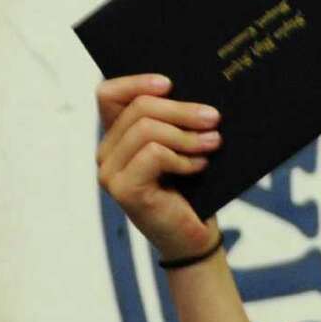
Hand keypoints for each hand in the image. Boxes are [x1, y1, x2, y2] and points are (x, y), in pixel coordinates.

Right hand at [96, 73, 222, 261]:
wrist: (195, 239)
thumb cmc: (190, 192)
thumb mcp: (180, 148)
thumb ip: (172, 121)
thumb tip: (191, 89)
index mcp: (116, 138)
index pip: (109, 94)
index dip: (137, 82)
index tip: (170, 84)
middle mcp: (106, 154)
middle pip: (138, 108)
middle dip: (181, 109)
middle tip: (213, 117)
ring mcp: (110, 173)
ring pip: (146, 129)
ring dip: (186, 135)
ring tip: (213, 143)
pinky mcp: (124, 190)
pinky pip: (154, 154)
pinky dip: (182, 158)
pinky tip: (199, 166)